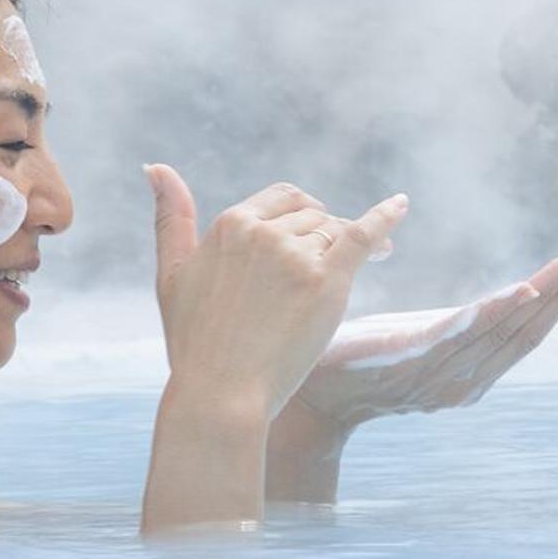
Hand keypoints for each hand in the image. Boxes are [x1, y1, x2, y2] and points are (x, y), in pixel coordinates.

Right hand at [142, 165, 405, 531]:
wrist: (220, 393)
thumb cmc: (195, 342)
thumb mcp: (173, 274)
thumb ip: (170, 218)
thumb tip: (155, 164)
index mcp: (230, 224)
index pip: (284, 198)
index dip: (302, 216)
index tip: (315, 234)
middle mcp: (263, 232)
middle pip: (313, 216)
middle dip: (325, 236)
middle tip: (335, 265)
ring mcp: (296, 255)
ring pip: (335, 233)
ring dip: (346, 248)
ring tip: (368, 264)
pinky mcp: (326, 281)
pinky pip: (362, 235)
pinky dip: (385, 218)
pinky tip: (402, 205)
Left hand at [290, 252, 557, 430]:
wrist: (309, 396)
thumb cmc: (362, 365)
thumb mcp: (419, 343)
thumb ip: (456, 331)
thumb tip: (485, 312)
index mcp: (470, 375)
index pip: (527, 332)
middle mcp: (464, 380)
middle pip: (528, 331)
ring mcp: (440, 372)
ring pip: (505, 328)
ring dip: (545, 295)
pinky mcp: (412, 358)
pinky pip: (463, 332)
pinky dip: (497, 310)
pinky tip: (523, 290)